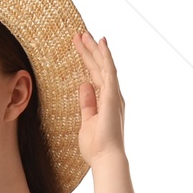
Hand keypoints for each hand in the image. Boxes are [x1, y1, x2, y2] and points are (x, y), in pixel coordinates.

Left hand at [73, 29, 126, 169]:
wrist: (106, 159)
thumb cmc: (96, 146)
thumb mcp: (86, 122)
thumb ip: (86, 103)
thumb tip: (83, 84)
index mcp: (105, 101)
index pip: (94, 75)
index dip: (87, 60)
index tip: (78, 46)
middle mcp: (112, 95)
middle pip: (99, 67)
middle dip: (89, 50)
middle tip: (80, 34)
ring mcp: (113, 95)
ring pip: (104, 65)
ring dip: (95, 49)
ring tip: (85, 34)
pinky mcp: (113, 97)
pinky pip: (109, 72)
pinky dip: (105, 57)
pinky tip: (101, 44)